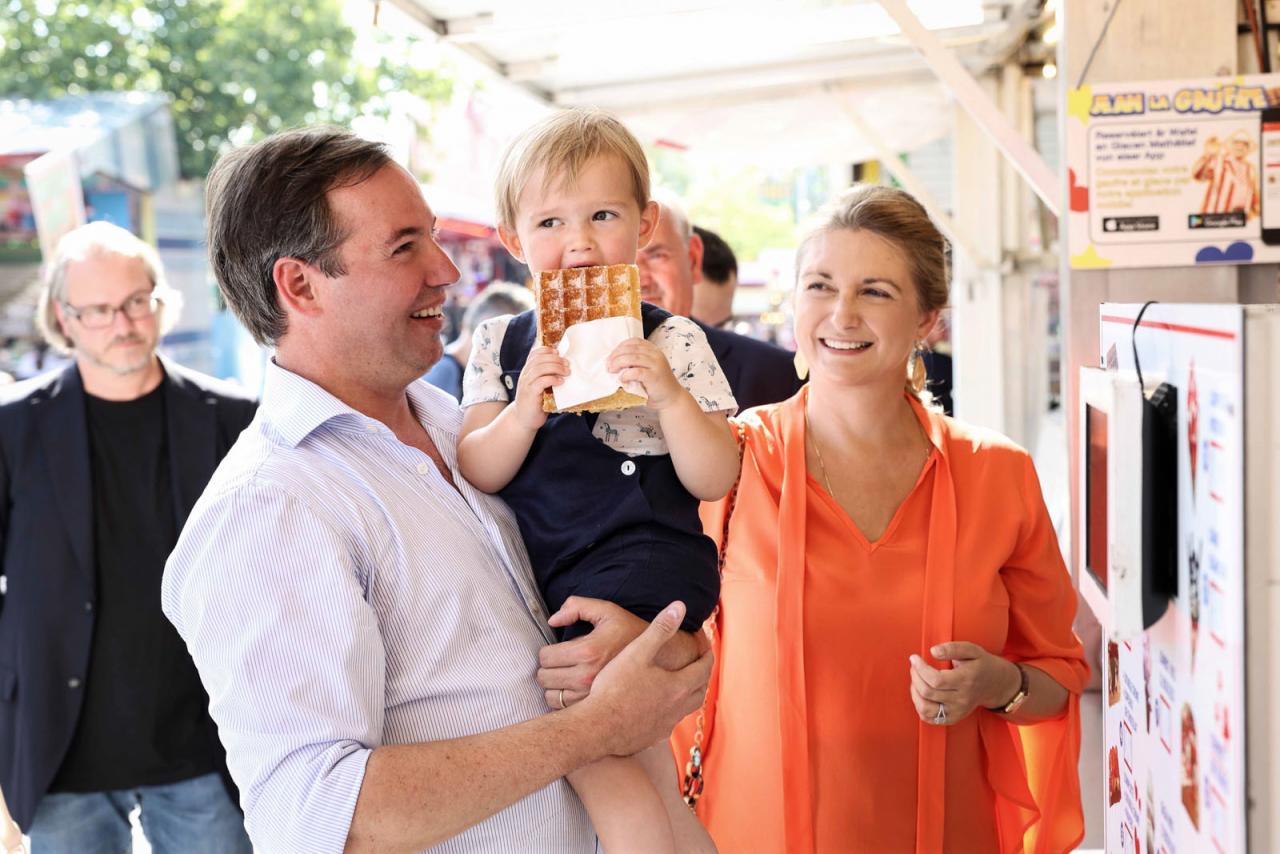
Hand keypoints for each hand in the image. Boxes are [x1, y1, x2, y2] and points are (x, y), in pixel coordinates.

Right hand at [513, 346, 568, 429]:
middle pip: (539, 359)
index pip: (534, 354)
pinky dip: (552, 379)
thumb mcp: (541, 387)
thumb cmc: (536, 403)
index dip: (546, 350)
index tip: (558, 352)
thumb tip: (566, 369)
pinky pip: (541, 381)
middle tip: (567, 364)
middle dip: (555, 359)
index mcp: (527, 371)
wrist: (523, 420)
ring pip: (540, 368)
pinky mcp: (530, 393)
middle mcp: (525, 375)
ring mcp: (526, 384)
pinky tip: (560, 381)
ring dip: (556, 367)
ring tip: (567, 372)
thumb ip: (548, 377)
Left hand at [538, 596, 706, 707]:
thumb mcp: (607, 611)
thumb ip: (577, 606)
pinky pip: (563, 709)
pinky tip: (573, 691)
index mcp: (587, 652)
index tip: (555, 651)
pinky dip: (563, 701)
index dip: (547, 652)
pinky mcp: (595, 709)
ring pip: (550, 697)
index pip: (545, 657)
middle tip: (559, 664)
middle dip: (548, 669)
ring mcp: (590, 697)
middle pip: (544, 678)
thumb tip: (553, 620)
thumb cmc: (631, 634)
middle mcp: (587, 677)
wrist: (660, 661)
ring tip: (565, 678)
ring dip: (553, 687)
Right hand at [582, 601, 712, 757]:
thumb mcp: (637, 652)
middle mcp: (677, 708)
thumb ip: (660, 629)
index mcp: (678, 685)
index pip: (703, 667)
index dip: (706, 654)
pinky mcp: (651, 738)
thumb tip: (680, 607)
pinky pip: (669, 724)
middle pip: (700, 690)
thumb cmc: (614, 688)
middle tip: (700, 664)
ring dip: (689, 694)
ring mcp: (665, 726)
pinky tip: (661, 710)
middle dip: (702, 674)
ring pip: (686, 709)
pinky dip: (671, 712)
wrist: (597, 727)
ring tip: (684, 685)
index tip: (706, 646)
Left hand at [607, 338, 683, 410]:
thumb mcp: (646, 368)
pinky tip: (622, 378)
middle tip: (608, 364)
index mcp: (653, 350)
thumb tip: (613, 361)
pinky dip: (626, 374)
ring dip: (618, 363)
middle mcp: (656, 355)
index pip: (634, 341)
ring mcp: (656, 365)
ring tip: (611, 370)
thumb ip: (635, 362)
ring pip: (633, 358)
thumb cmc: (655, 384)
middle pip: (631, 348)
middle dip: (616, 355)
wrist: (672, 398)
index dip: (620, 347)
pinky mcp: (654, 377)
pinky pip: (637, 372)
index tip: (611, 356)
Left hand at [908, 642, 1020, 725]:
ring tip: (916, 679)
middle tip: (915, 666)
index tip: (914, 658)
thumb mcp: (971, 650)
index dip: (920, 668)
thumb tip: (933, 651)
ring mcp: (957, 711)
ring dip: (914, 692)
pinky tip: (921, 693)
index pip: (936, 680)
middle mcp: (962, 699)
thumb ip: (952, 648)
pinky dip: (919, 705)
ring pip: (925, 708)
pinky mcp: (953, 718)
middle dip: (915, 676)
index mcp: (966, 680)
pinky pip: (929, 718)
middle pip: (928, 692)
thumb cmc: (981, 665)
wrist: (996, 685)